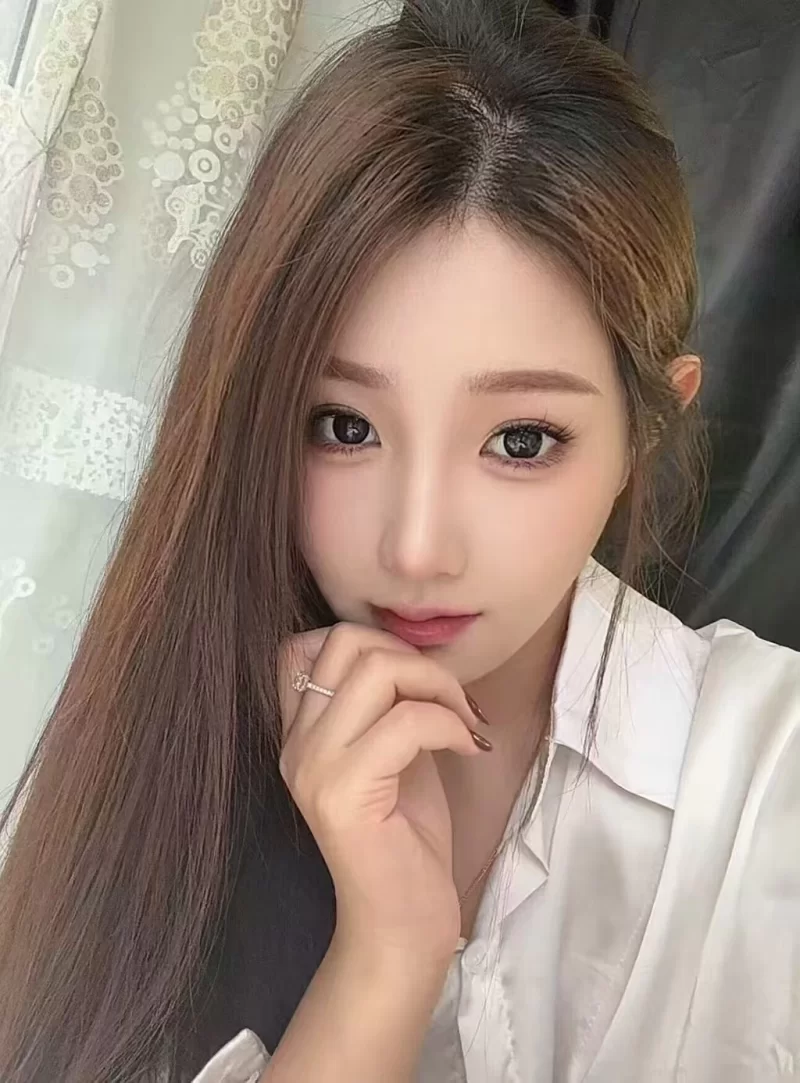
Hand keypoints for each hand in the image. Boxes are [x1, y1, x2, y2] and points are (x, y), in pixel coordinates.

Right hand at [278, 623, 487, 957]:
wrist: (400, 925)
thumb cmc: (404, 839)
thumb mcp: (391, 753)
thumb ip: (386, 705)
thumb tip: (417, 658)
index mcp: (299, 733)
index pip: (304, 643)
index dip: (368, 640)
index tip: (413, 680)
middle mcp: (294, 744)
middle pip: (345, 640)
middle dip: (413, 656)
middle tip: (451, 699)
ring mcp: (313, 767)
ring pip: (376, 669)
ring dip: (437, 685)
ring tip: (462, 721)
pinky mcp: (344, 793)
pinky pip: (407, 721)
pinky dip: (449, 722)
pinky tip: (467, 747)